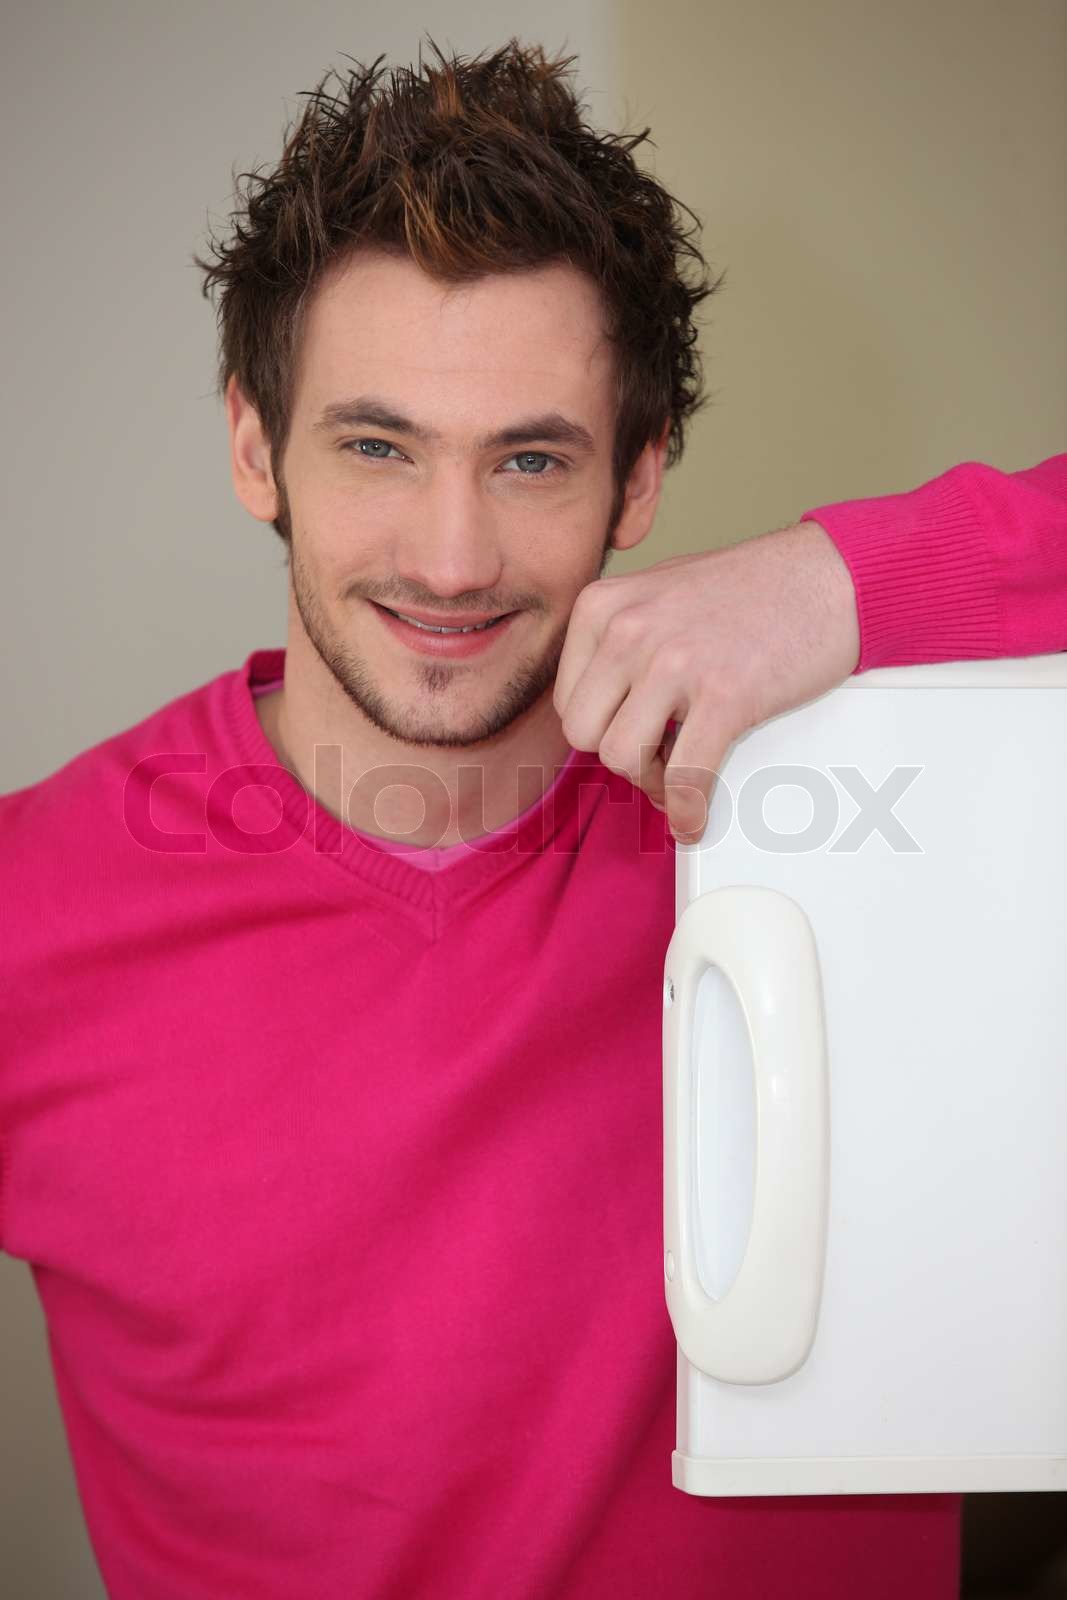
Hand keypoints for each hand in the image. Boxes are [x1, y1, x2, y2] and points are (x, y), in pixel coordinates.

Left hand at [552, 521, 860, 842]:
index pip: (568, 699)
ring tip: (682, 771)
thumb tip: (608, 707)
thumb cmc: (751, 588)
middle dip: (620, 755)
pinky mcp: (725, 695)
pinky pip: (685, 777)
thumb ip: (622, 640)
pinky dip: (687, 809)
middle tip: (658, 755)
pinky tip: (695, 816)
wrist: (826, 575)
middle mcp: (629, 629)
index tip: (635, 732)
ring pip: (623, 759)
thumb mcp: (659, 593)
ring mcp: (675, 662)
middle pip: (584, 734)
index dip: (602, 727)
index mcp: (603, 606)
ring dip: (653, 780)